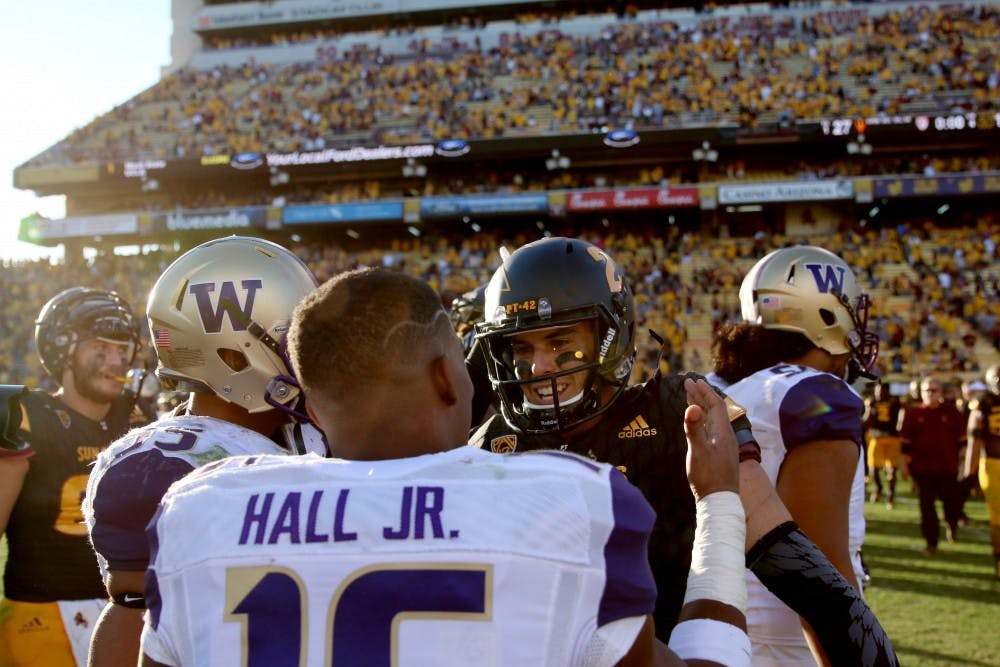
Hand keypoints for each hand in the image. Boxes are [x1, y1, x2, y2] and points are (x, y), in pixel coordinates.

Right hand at [684, 378, 738, 500]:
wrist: (719, 502)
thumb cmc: (708, 478)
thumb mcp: (698, 452)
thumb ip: (694, 429)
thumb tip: (691, 407)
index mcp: (723, 433)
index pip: (716, 405)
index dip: (704, 391)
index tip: (692, 381)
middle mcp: (725, 437)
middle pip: (715, 410)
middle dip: (702, 395)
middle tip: (689, 384)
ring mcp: (723, 445)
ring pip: (713, 420)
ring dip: (702, 407)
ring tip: (691, 397)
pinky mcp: (719, 454)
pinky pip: (711, 429)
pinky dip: (702, 420)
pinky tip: (697, 422)